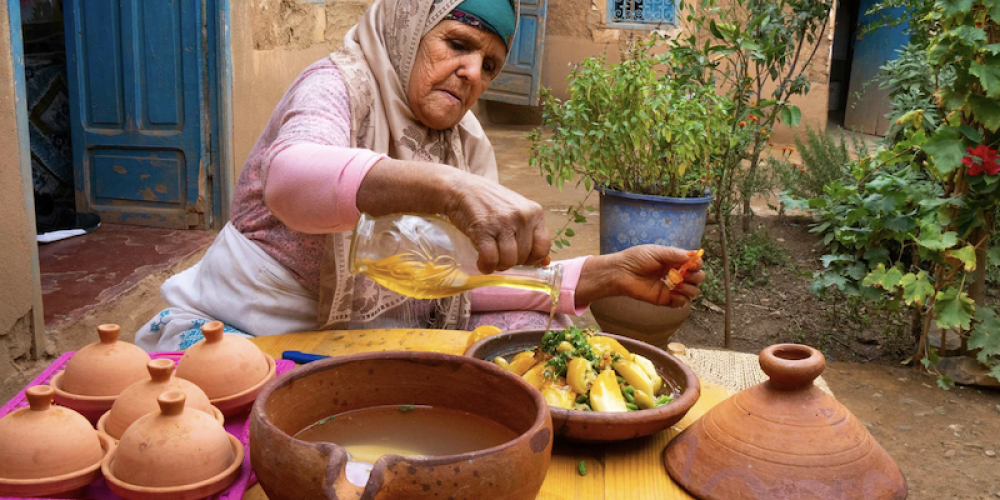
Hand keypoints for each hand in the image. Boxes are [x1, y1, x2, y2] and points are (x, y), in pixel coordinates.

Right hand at [444, 173, 549, 273]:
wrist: (461, 189)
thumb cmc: (490, 203)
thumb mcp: (516, 212)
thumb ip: (531, 234)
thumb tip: (545, 263)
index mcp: (534, 212)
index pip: (543, 246)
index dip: (532, 258)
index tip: (520, 258)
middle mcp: (522, 216)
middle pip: (524, 256)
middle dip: (512, 262)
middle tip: (500, 255)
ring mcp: (503, 222)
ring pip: (508, 260)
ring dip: (499, 265)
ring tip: (491, 259)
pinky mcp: (483, 230)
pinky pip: (490, 259)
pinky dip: (486, 266)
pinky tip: (482, 263)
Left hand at [576, 245, 705, 307]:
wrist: (621, 273)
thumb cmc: (636, 259)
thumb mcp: (657, 252)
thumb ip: (675, 254)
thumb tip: (694, 255)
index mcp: (675, 261)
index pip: (695, 264)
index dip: (697, 264)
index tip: (692, 264)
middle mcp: (676, 274)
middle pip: (698, 278)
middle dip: (696, 277)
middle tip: (685, 275)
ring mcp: (672, 287)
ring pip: (693, 291)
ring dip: (691, 288)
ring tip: (679, 285)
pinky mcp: (665, 299)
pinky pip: (681, 303)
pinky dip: (681, 299)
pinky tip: (673, 293)